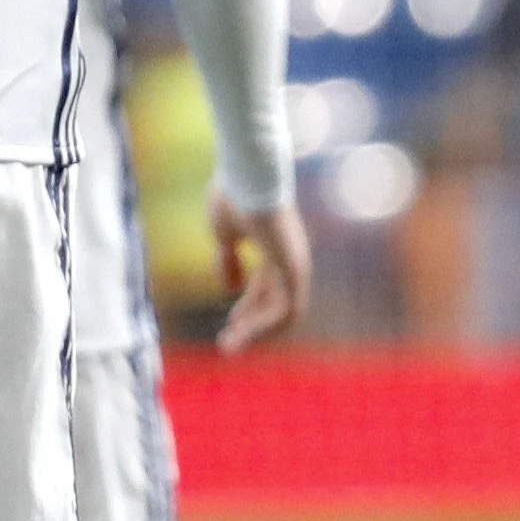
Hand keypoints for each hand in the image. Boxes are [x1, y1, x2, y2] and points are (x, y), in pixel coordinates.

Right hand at [209, 191, 309, 352]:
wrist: (246, 175)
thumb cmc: (234, 195)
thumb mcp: (224, 235)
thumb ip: (228, 260)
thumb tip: (229, 288)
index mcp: (274, 248)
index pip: (265, 288)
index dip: (248, 309)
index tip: (229, 325)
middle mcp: (289, 258)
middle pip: (274, 303)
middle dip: (250, 326)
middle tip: (227, 346)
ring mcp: (295, 264)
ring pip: (283, 313)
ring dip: (256, 331)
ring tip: (230, 345)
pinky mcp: (295, 269)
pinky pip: (287, 309)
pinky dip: (266, 324)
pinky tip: (243, 332)